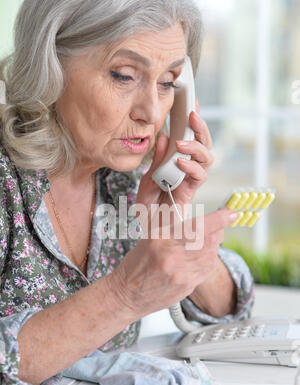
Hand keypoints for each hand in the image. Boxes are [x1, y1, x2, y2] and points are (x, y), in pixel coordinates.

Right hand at [110, 209, 238, 319]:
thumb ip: (173, 227)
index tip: (231, 213)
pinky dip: (208, 259)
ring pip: (211, 254)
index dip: (218, 219)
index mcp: (160, 240)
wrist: (127, 296)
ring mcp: (182, 274)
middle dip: (217, 230)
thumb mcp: (149, 238)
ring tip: (200, 243)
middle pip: (209, 240)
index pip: (196, 227)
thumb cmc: (136, 265)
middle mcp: (172, 257)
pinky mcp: (188, 286)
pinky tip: (198, 258)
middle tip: (215, 225)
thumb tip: (200, 219)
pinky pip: (207, 269)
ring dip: (212, 245)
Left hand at [137, 100, 213, 214]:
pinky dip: (191, 167)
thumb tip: (162, 136)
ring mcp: (191, 180)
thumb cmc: (149, 205)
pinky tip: (180, 162)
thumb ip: (157, 159)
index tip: (192, 105)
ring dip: (196, 146)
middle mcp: (188, 169)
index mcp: (178, 162)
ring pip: (206, 158)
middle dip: (200, 128)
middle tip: (192, 115)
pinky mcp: (191, 192)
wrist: (149, 229)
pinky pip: (198, 177)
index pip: (190, 138)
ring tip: (181, 143)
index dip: (194, 122)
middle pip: (204, 145)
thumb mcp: (148, 178)